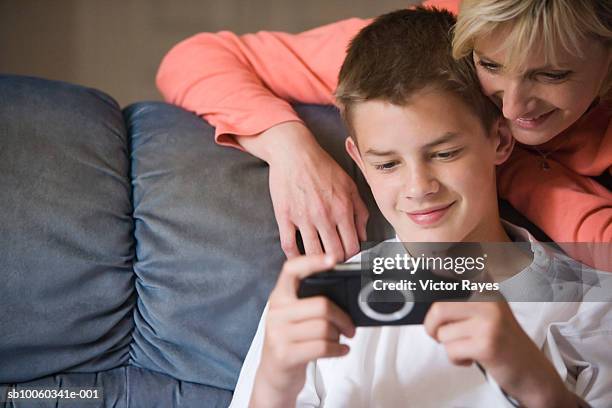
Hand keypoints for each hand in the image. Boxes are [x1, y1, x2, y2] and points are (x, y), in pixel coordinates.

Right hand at [237, 122, 368, 260]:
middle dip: (336, 261)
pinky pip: (288, 245)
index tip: (347, 256)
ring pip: (312, 254)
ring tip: (317, 260)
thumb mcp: (349, 185)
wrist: (294, 152)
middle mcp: (324, 216)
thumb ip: (360, 211)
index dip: (352, 256)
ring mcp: (303, 218)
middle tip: (333, 260)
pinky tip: (297, 257)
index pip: (352, 247)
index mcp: (342, 209)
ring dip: (316, 261)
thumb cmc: (322, 166)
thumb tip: (363, 235)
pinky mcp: (285, 216)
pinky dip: (293, 256)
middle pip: (334, 254)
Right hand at [250, 254, 354, 407]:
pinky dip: (338, 349)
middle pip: (321, 305)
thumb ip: (310, 303)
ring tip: (340, 340)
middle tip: (350, 327)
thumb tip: (346, 296)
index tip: (332, 260)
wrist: (274, 376)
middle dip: (343, 317)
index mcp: (279, 297)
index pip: (291, 270)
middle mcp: (276, 312)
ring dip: (339, 336)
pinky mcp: (285, 355)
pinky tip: (341, 350)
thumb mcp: (293, 318)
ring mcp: (278, 334)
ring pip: (324, 327)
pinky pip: (322, 347)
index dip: (312, 261)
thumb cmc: (292, 342)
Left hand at [424, 302, 578, 407]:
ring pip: (443, 334)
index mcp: (487, 289)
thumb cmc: (504, 343)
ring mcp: (489, 323)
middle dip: (433, 327)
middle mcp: (489, 301)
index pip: (448, 282)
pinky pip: (452, 351)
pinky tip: (472, 358)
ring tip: (469, 348)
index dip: (434, 294)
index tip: (429, 296)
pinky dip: (456, 359)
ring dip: (450, 347)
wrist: (533, 371)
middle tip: (440, 335)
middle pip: (438, 309)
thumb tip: (426, 300)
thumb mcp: (488, 313)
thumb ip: (462, 302)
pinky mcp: (487, 345)